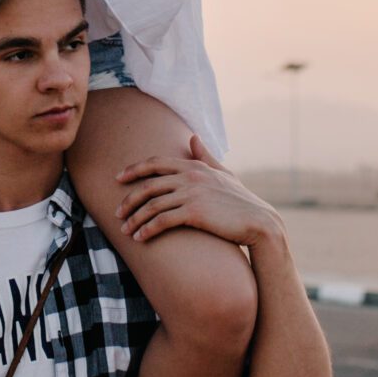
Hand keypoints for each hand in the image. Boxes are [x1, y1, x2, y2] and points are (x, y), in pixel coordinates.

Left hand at [116, 135, 282, 246]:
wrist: (259, 222)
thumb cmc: (241, 200)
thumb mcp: (224, 174)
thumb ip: (206, 156)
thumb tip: (193, 138)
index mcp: (194, 166)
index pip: (156, 162)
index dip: (134, 169)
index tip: (118, 178)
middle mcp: (191, 176)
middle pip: (148, 185)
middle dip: (129, 199)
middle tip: (118, 212)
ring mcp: (192, 193)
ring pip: (152, 205)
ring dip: (135, 218)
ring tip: (125, 230)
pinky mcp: (194, 212)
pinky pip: (162, 221)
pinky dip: (147, 230)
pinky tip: (140, 238)